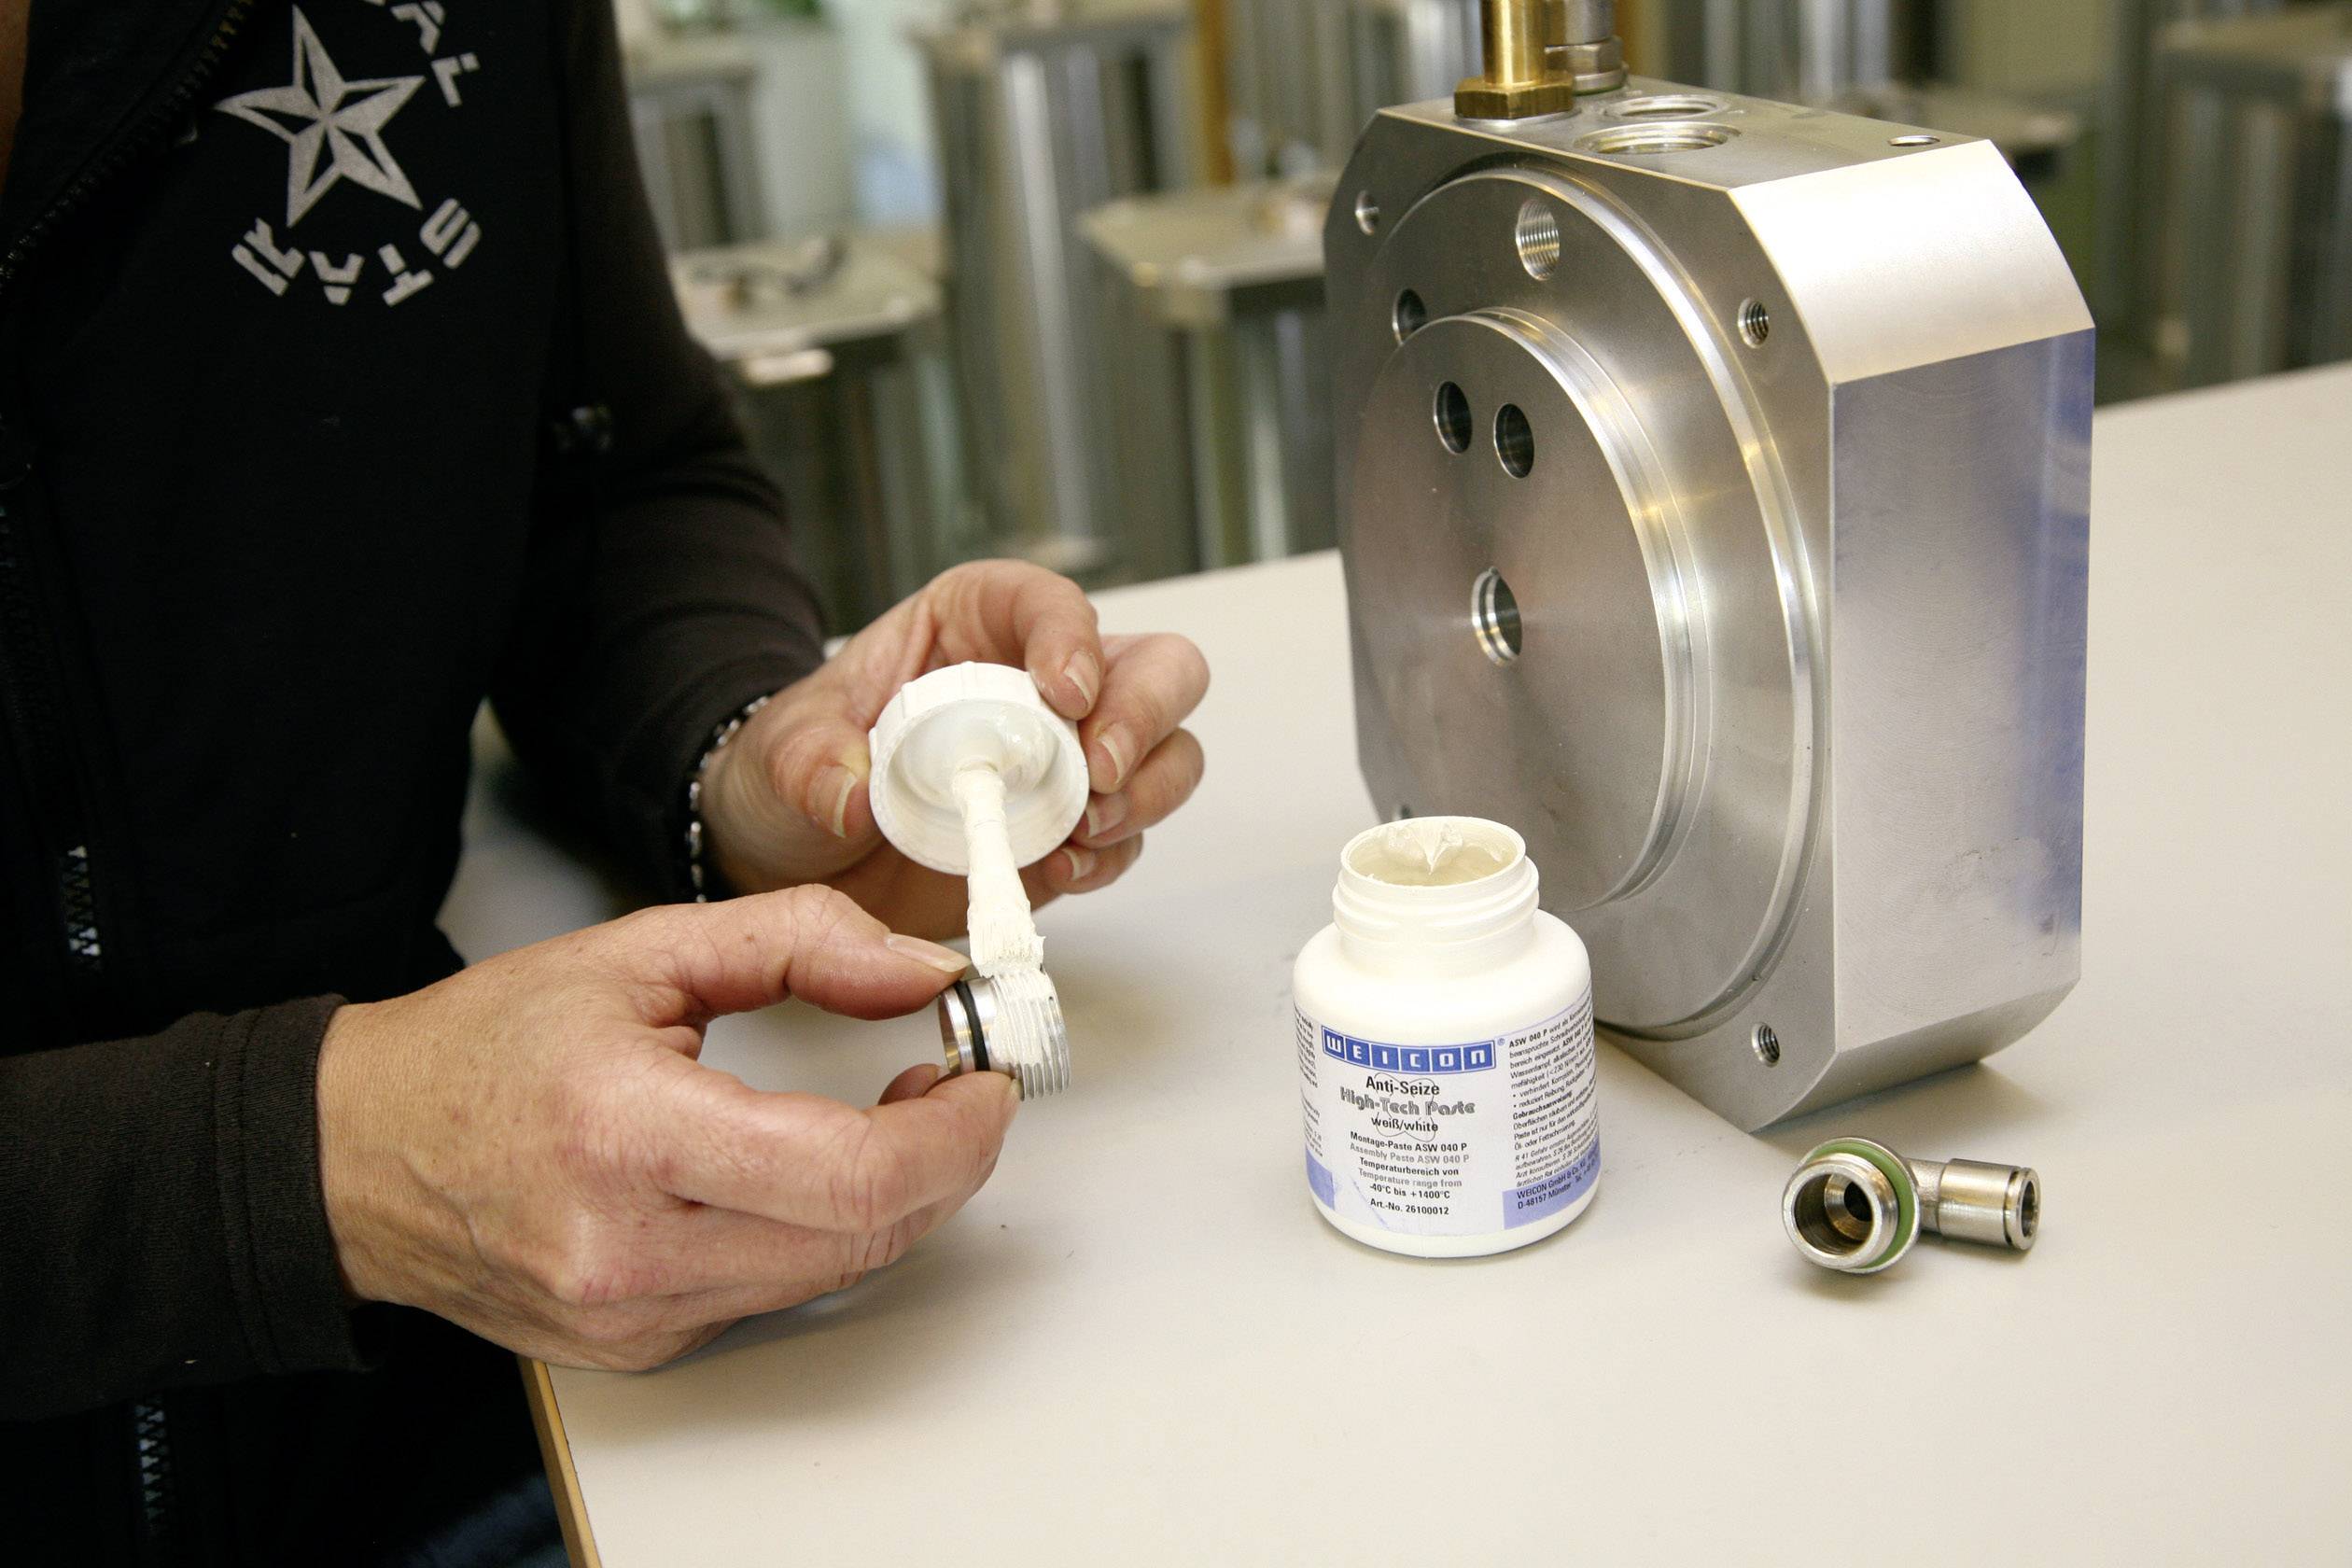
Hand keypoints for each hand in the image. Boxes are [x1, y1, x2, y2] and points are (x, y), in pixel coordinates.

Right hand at [315, 887, 1015, 1371]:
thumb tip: (919, 972)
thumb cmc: (482, 1052)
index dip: (951, 1134)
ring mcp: (635, 1316)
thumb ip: (800, 941)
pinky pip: (779, 1293)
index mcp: (627, 1135)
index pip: (848, 1174)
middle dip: (948, 1160)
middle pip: (863, 1234)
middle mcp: (630, 1250)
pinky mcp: (642, 1345)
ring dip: (896, 1197)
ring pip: (834, 1272)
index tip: (981, 1079)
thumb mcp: (640, 952)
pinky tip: (818, 1173)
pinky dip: (826, 1231)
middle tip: (960, 1090)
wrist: (357, 1157)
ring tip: (898, 1118)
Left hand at [697, 561, 1210, 936]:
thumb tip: (855, 796)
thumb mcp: (784, 751)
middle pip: (1155, 669)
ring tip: (1081, 832)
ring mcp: (1067, 761)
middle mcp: (1042, 684)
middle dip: (1144, 718)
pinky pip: (1127, 838)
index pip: (1050, 603)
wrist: (798, 853)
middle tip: (1099, 773)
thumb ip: (812, 765)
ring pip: (1166, 753)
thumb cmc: (801, 769)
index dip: (1072, 638)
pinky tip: (1061, 871)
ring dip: (1143, 794)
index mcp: (977, 624)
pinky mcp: (1069, 833)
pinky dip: (1111, 857)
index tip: (1063, 692)